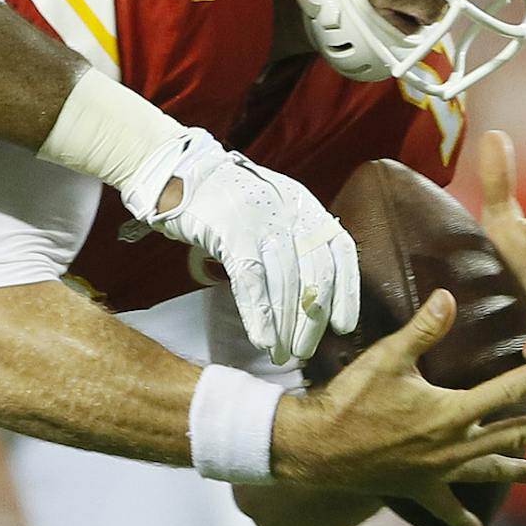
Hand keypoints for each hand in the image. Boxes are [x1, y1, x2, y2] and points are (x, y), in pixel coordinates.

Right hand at [126, 128, 357, 364]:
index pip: (340, 252)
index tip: (343, 326)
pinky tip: (263, 339)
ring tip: (282, 353)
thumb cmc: (223, 199)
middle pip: (314, 275)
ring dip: (285, 326)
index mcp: (304, 204)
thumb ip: (292, 237)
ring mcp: (261, 221)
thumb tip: (308, 291)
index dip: (347, 292)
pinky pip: (252, 282)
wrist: (178, 172)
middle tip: (304, 351)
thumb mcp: (269, 207)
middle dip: (311, 320)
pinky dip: (260, 316)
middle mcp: (290, 211)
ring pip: (284, 283)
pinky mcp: (231, 233)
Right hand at [270, 289, 525, 525]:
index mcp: (451, 413)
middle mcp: (454, 446)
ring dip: (521, 471)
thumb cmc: (350, 400)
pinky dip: (461, 519)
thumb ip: (421, 329)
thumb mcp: (386, 358)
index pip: (508, 389)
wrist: (316, 449)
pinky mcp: (417, 488)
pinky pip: (446, 507)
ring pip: (490, 471)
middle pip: (515, 434)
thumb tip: (449, 297)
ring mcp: (438, 471)